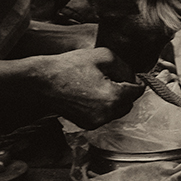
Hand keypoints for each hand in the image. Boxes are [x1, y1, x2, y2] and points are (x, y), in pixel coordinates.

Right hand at [28, 47, 144, 129]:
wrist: (43, 82)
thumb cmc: (70, 66)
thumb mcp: (103, 56)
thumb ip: (124, 66)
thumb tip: (132, 77)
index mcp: (113, 97)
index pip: (137, 91)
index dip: (137, 81)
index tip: (133, 74)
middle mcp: (107, 114)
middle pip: (129, 103)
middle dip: (126, 91)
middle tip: (115, 77)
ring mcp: (96, 122)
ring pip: (117, 111)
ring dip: (115, 99)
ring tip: (101, 84)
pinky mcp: (86, 124)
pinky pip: (104, 115)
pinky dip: (103, 106)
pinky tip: (91, 93)